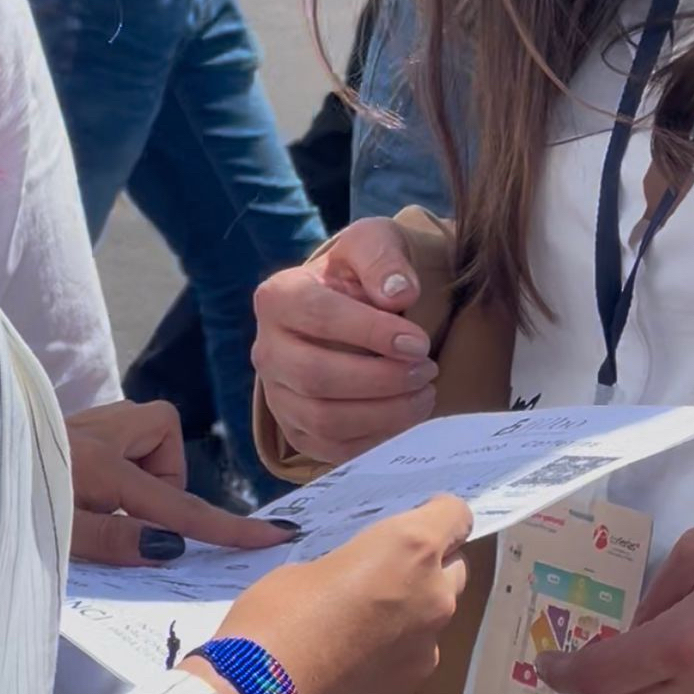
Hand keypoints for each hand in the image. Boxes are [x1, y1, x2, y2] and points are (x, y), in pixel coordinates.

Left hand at [67, 400, 298, 564]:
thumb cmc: (7, 506)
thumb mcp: (55, 536)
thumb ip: (112, 541)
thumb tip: (172, 545)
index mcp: (103, 463)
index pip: (180, 503)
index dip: (228, 526)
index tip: (276, 535)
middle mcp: (103, 430)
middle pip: (165, 434)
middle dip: (162, 476)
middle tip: (122, 513)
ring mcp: (88, 422)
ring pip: (142, 434)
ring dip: (137, 470)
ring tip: (96, 502)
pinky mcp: (74, 424)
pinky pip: (119, 438)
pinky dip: (117, 466)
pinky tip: (82, 487)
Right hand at [186, 494, 471, 693]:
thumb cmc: (278, 613)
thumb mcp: (313, 564)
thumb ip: (354, 565)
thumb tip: (359, 580)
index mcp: (410, 550)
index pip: (455, 515)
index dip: (437, 513)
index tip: (416, 517)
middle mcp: (432, 598)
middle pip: (454, 570)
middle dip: (428, 566)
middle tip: (385, 571)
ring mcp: (426, 653)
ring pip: (432, 621)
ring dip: (409, 614)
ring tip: (359, 624)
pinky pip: (410, 662)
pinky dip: (391, 657)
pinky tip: (351, 663)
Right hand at [252, 218, 437, 466]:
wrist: (352, 306)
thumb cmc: (360, 273)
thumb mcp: (372, 243)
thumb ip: (383, 258)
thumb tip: (399, 293)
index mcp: (277, 296)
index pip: (318, 317)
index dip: (371, 333)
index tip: (420, 342)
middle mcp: (266, 348)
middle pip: (315, 376)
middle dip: (381, 380)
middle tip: (427, 371)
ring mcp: (277, 394)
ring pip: (322, 419)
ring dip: (383, 414)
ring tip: (424, 394)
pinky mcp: (295, 429)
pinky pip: (331, 450)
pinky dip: (374, 440)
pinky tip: (407, 418)